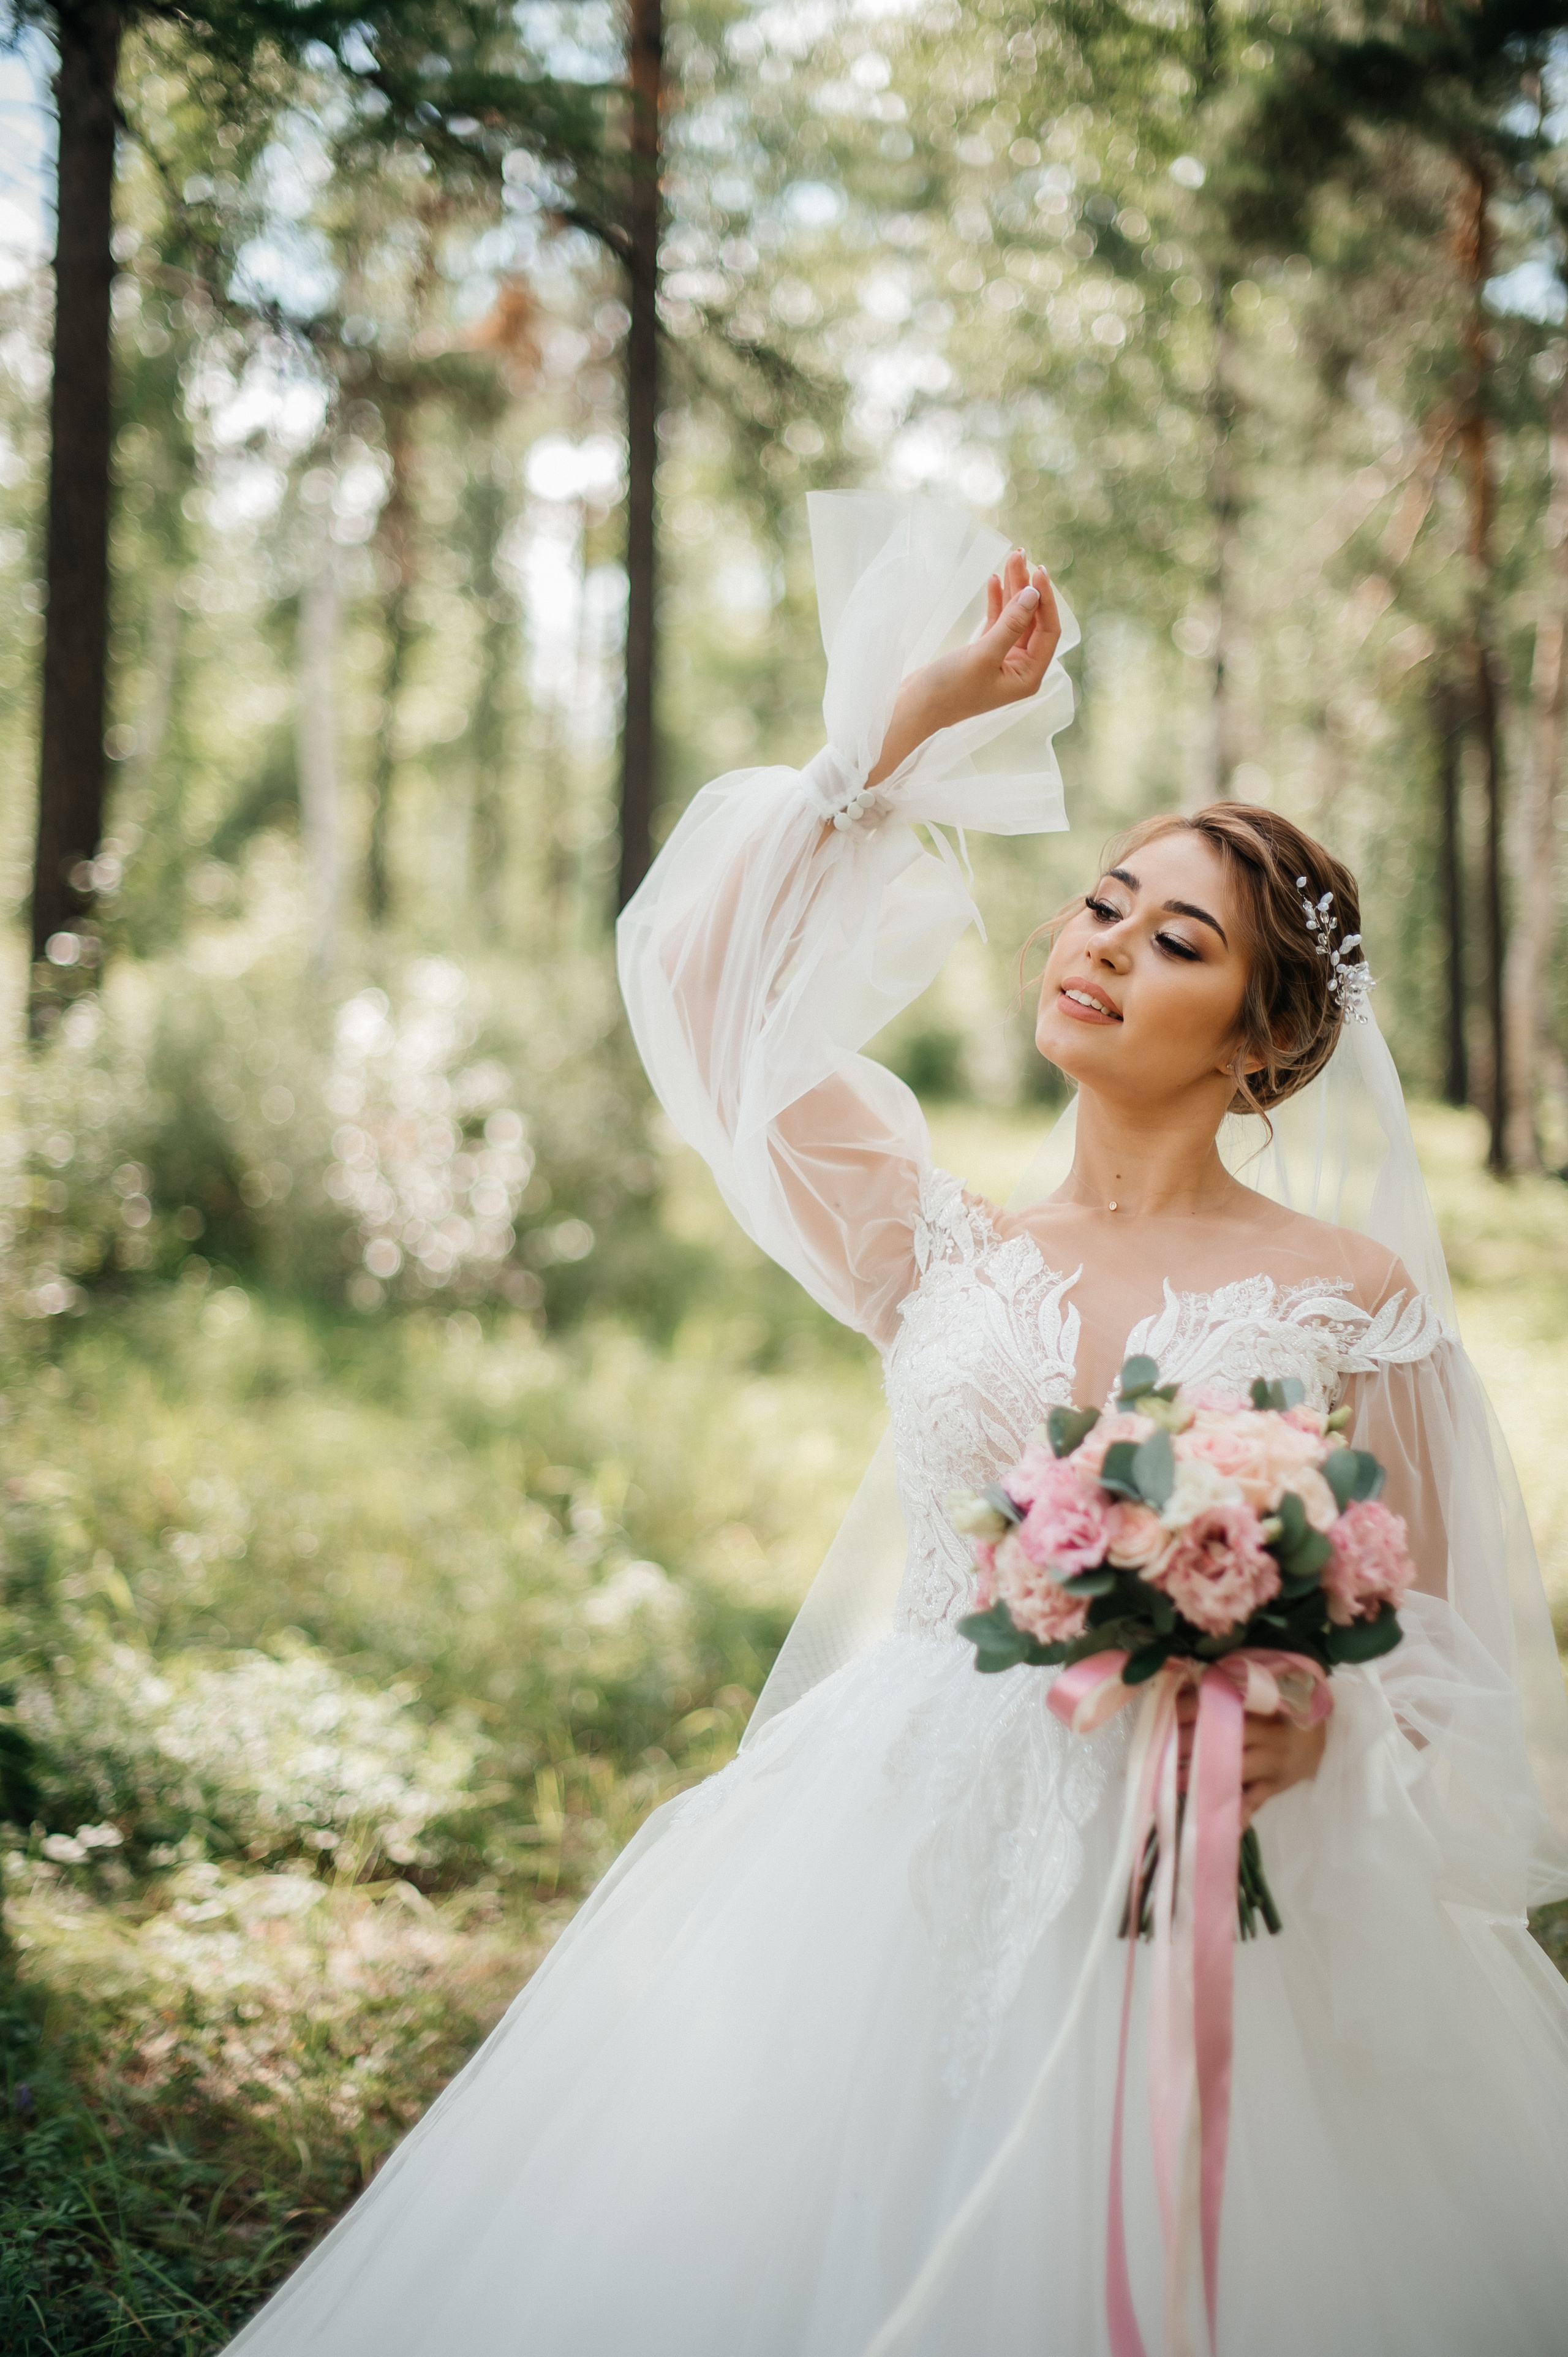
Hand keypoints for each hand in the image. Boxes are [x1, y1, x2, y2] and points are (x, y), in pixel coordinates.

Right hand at [864, 548, 1061, 787]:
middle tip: (1019, 554)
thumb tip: (1033, 594)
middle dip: (1027, 588)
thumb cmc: (948, 689)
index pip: (1048, 632)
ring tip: (1010, 557)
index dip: (1045, 600)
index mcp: (1028, 676)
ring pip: (1014, 618)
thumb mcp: (982, 655)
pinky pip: (997, 622)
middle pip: (1032, 620)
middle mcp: (1020, 669)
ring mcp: (1002, 661)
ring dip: (1012, 589)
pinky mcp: (983, 654)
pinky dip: (996, 602)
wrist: (913, 708)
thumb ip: (1010, 624)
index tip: (1037, 571)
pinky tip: (994, 579)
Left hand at [1175, 1691, 1326, 1826]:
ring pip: (1233, 1771)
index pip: (1219, 1705)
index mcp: (1258, 1707)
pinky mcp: (1274, 1787)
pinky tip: (1216, 1824)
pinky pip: (1253, 1802)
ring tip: (1173, 1782)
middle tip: (1159, 1750)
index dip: (1189, 1709)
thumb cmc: (1279, 1714)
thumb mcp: (1259, 1699)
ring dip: (1202, 1778)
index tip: (1165, 1713)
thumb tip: (1180, 1689)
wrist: (1319, 1738)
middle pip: (1222, 1739)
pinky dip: (1236, 1815)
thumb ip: (1226, 1696)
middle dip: (1188, 1745)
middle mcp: (1265, 1734)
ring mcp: (1271, 1763)